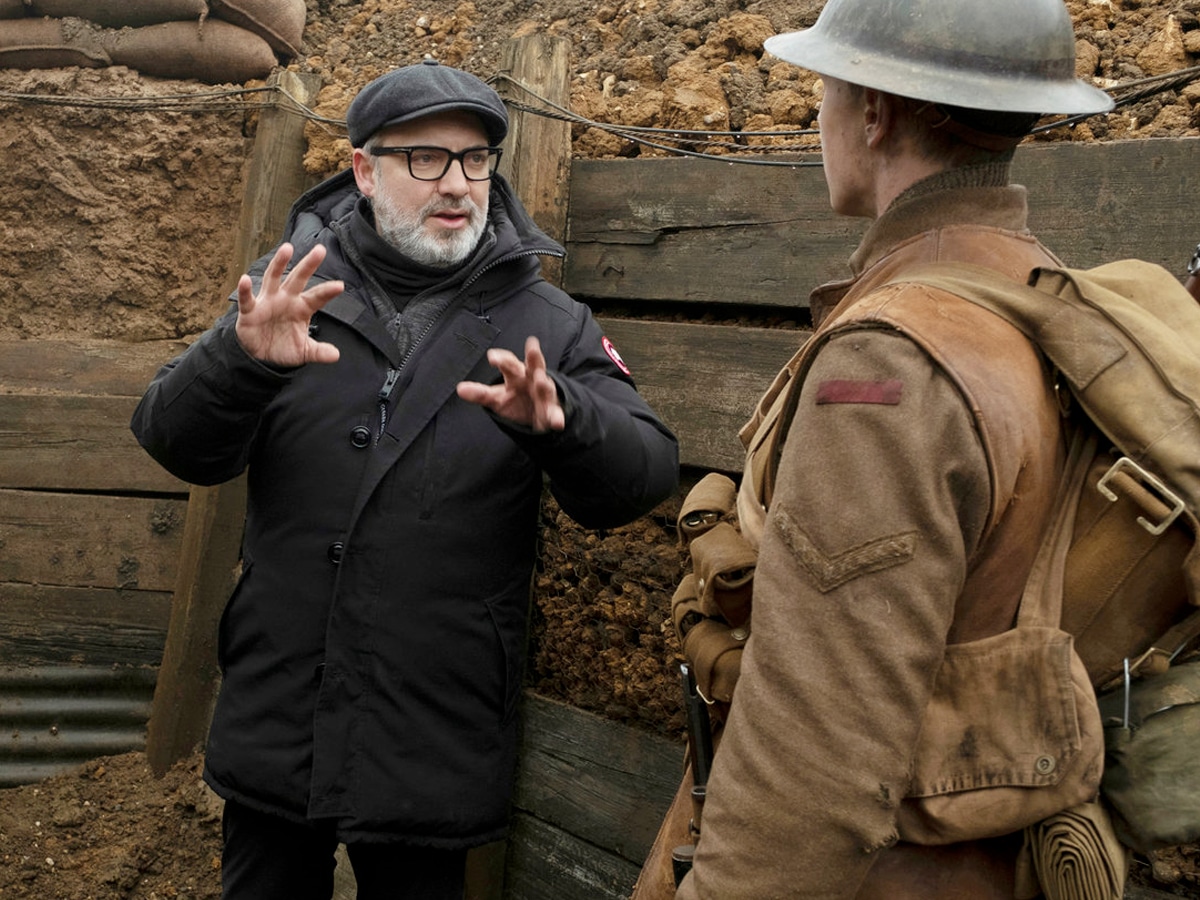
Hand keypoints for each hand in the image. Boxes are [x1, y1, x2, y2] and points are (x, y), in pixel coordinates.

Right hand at [234, 242, 343, 365]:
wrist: (260, 356)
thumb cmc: (283, 347)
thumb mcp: (303, 352)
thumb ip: (318, 352)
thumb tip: (336, 356)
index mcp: (301, 308)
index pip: (317, 297)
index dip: (327, 292)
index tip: (341, 286)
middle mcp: (285, 299)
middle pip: (298, 278)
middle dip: (308, 265)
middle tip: (320, 250)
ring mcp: (267, 302)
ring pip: (273, 278)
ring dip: (279, 264)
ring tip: (287, 248)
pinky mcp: (250, 311)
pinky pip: (247, 299)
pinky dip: (245, 289)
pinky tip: (245, 279)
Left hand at [456, 335, 564, 431]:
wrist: (537, 414)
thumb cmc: (516, 398)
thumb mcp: (496, 397)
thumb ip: (480, 393)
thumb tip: (460, 389)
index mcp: (517, 374)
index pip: (509, 362)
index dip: (501, 359)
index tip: (492, 357)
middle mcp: (533, 379)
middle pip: (534, 365)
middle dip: (533, 356)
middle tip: (532, 346)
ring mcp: (544, 394)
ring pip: (546, 387)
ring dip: (544, 383)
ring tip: (541, 380)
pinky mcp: (552, 411)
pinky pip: (555, 414)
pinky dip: (557, 417)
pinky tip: (557, 422)